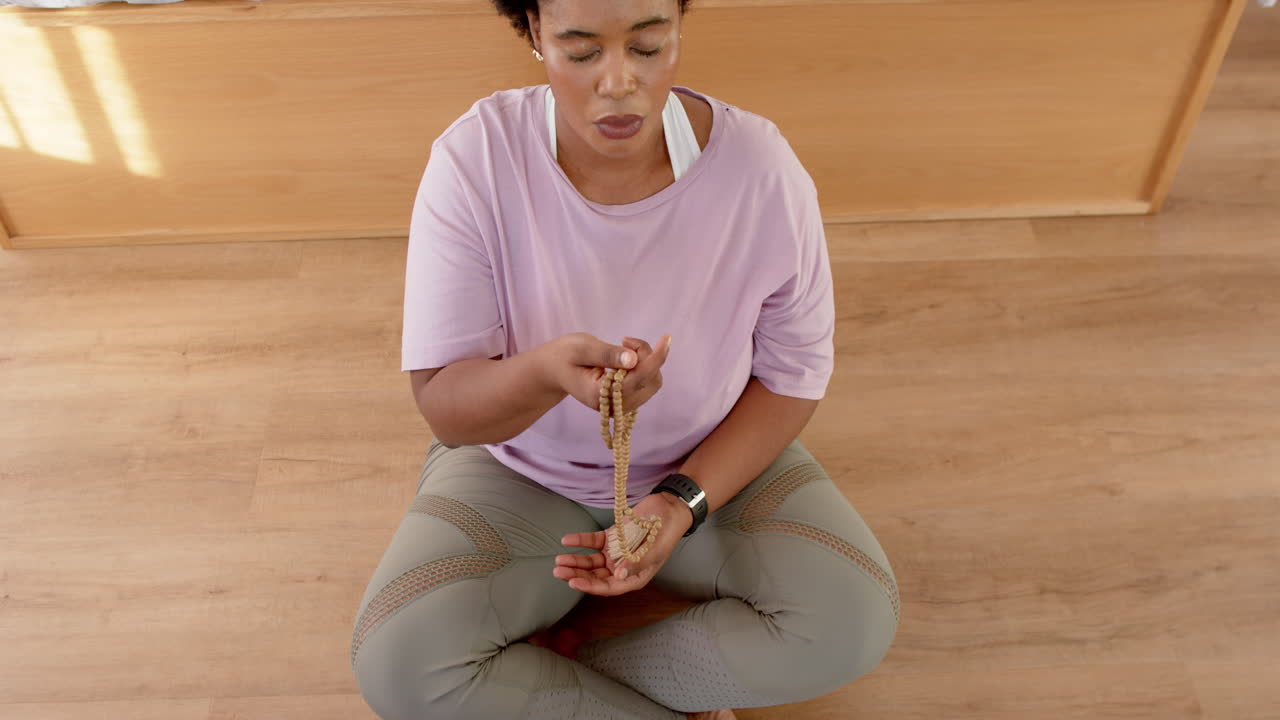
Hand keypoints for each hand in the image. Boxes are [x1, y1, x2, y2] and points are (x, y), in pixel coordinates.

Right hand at [541, 332, 672, 414]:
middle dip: (646, 355)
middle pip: (649, 380)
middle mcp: (613, 407)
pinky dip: (643, 364)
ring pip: (652, 380)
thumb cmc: (564, 356)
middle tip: (624, 340)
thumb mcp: (582, 348)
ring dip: (645, 359)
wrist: (555, 370)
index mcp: (599, 395)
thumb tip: (634, 359)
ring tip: (622, 346)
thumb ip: (607, 354)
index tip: (666, 338)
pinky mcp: (626, 400)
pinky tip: (625, 357)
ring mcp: (621, 406)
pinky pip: (647, 382)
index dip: (654, 358)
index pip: (638, 379)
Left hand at [553, 492, 691, 595]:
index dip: (591, 586)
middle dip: (577, 574)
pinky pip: (592, 542)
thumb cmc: (666, 532)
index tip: (574, 582)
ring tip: (559, 560)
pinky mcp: (611, 537)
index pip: (609, 587)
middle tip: (559, 571)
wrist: (669, 507)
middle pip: (596, 575)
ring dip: (575, 561)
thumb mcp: (654, 550)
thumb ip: (637, 564)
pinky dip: (580, 541)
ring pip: (591, 561)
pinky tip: (567, 540)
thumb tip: (619, 577)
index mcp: (634, 576)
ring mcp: (615, 552)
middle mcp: (622, 567)